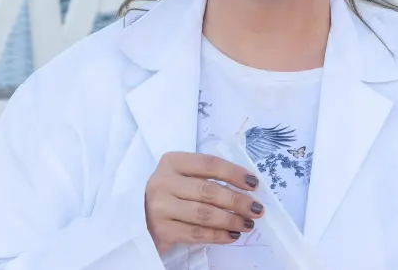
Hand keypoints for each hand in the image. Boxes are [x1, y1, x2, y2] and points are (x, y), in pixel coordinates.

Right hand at [144, 151, 265, 253]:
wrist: (141, 217)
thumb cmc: (171, 193)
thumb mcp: (183, 176)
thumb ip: (208, 176)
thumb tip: (247, 187)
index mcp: (172, 162)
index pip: (209, 164)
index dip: (234, 173)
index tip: (254, 183)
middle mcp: (163, 182)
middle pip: (208, 190)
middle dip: (237, 201)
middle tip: (257, 209)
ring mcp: (160, 207)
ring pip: (204, 214)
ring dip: (231, 220)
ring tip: (247, 223)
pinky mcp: (161, 230)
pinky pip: (196, 233)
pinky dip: (218, 235)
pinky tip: (232, 235)